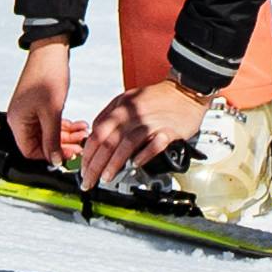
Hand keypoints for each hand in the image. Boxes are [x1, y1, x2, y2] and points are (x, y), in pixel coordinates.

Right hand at [0, 43, 71, 165]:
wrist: (51, 50)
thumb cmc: (47, 75)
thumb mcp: (52, 111)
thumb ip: (52, 138)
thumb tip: (54, 160)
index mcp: (18, 122)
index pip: (30, 151)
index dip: (49, 156)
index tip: (68, 155)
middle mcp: (21, 119)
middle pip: (41, 143)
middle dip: (62, 145)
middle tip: (81, 145)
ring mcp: (30, 112)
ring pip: (49, 133)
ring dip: (67, 135)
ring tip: (84, 132)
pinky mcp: (39, 106)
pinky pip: (51, 123)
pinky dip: (66, 125)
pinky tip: (80, 125)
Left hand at [74, 78, 212, 189]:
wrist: (187, 90)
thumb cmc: (158, 98)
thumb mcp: (128, 100)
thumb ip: (111, 117)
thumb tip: (95, 137)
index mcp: (121, 107)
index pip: (96, 133)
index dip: (87, 154)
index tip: (84, 168)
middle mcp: (133, 114)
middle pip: (107, 142)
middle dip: (94, 165)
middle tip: (89, 180)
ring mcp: (151, 122)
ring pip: (126, 144)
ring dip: (114, 163)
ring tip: (106, 178)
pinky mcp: (169, 130)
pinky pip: (154, 144)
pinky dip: (144, 155)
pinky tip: (136, 164)